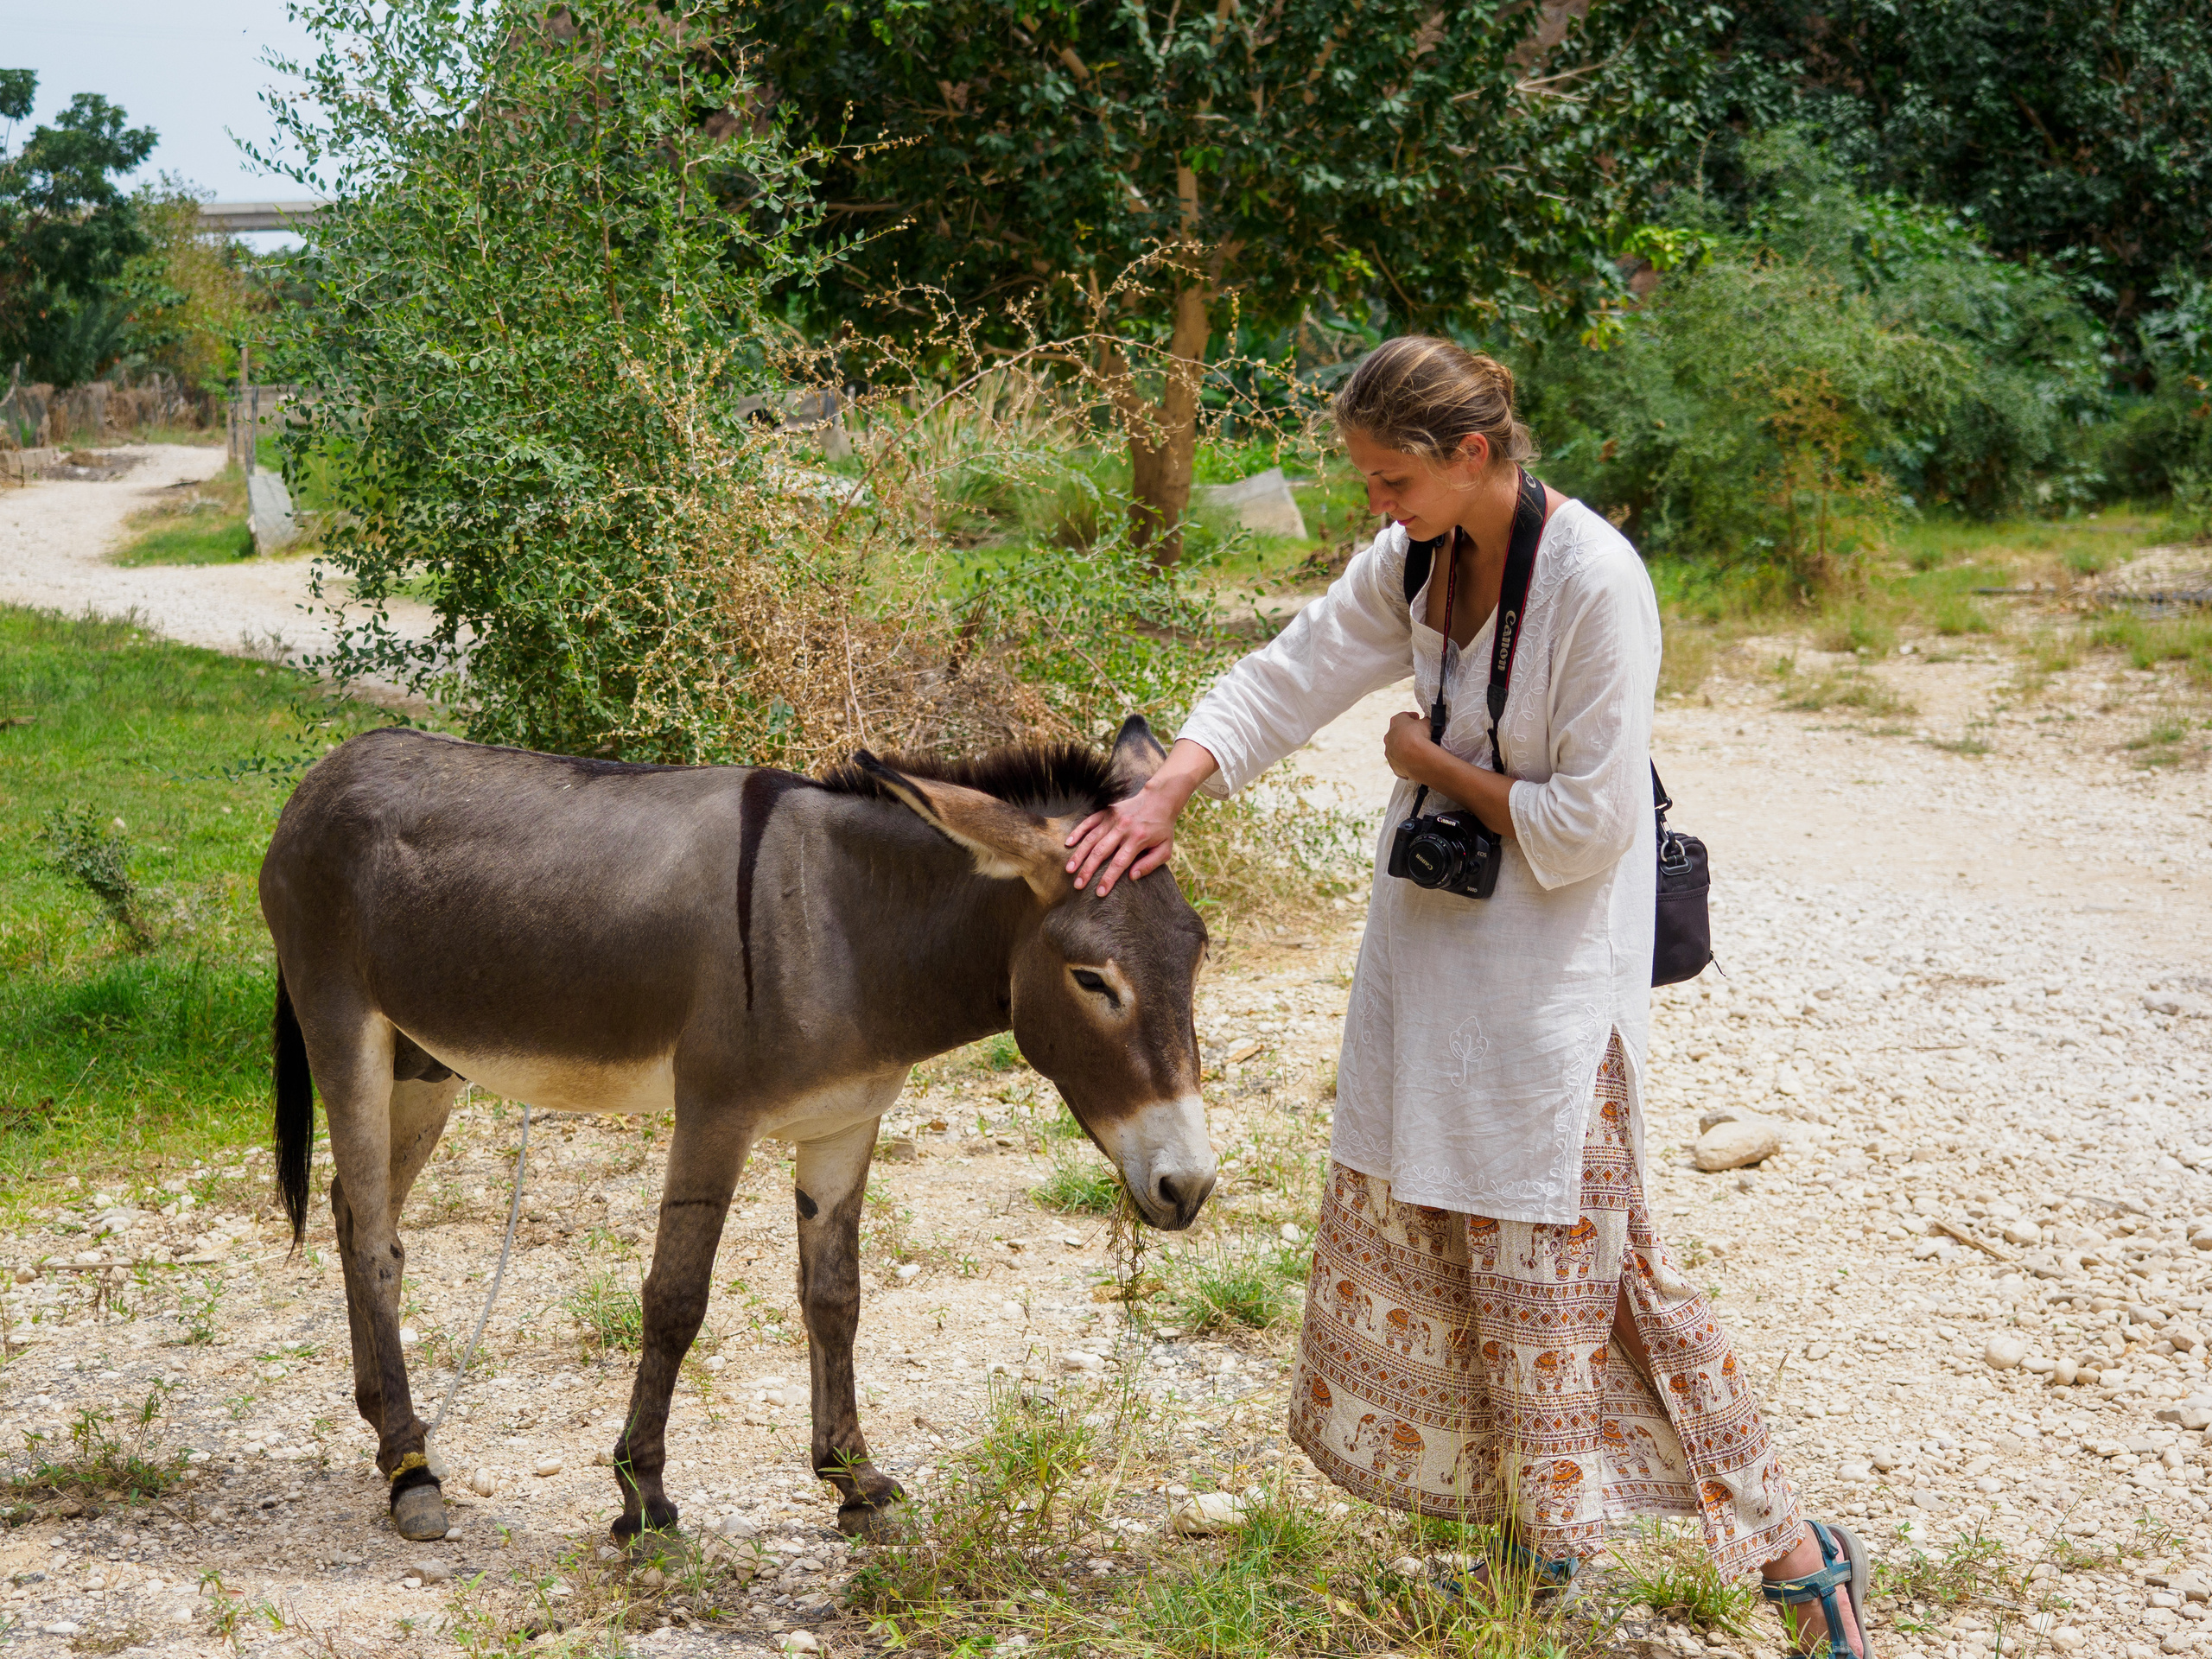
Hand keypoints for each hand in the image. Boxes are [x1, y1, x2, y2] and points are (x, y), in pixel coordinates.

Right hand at [1065, 781, 1180, 896]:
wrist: (1159, 800)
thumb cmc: (1162, 828)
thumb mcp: (1165, 849)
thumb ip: (1150, 864)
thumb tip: (1132, 877)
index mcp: (1138, 839)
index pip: (1119, 863)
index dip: (1108, 879)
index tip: (1099, 892)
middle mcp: (1123, 828)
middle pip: (1101, 852)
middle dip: (1088, 870)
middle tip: (1078, 885)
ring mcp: (1112, 819)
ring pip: (1091, 839)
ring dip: (1079, 855)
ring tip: (1069, 870)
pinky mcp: (1106, 811)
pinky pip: (1088, 822)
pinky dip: (1077, 832)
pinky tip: (1068, 844)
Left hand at [1383, 711, 1436, 782]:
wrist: (1416, 756)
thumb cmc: (1420, 736)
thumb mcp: (1427, 723)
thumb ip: (1426, 721)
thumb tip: (1428, 722)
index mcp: (1396, 722)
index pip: (1403, 717)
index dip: (1412, 718)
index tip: (1418, 719)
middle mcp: (1389, 736)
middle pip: (1397, 733)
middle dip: (1406, 734)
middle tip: (1417, 736)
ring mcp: (1389, 751)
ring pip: (1396, 749)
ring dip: (1404, 749)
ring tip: (1416, 751)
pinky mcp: (1393, 765)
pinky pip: (1399, 762)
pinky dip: (1406, 761)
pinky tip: (1414, 762)